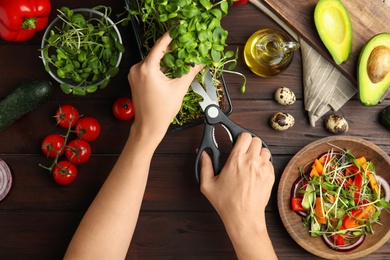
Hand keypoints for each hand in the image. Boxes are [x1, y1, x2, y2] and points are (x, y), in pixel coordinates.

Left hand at [128, 30, 201, 141]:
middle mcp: (137, 68)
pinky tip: (171, 66)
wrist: (149, 125)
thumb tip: (201, 61)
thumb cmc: (161, 110)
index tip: (179, 28)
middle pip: (157, 52)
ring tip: (181, 54)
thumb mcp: (179, 88)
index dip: (171, 35)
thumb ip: (190, 71)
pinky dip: (160, 65)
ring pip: (153, 59)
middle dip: (171, 47)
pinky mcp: (136, 78)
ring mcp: (135, 74)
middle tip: (185, 42)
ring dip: (166, 57)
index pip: (160, 45)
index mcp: (147, 68)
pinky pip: (149, 67)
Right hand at [199, 132, 275, 258]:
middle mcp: (251, 161)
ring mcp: (263, 168)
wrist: (244, 217)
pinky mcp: (271, 176)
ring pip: (264, 150)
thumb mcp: (208, 185)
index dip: (240, 138)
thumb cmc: (227, 203)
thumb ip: (204, 166)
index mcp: (236, 160)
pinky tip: (255, 172)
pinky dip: (264, 164)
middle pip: (256, 140)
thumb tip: (203, 153)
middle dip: (249, 144)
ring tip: (250, 163)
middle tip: (243, 153)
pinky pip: (269, 162)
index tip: (237, 143)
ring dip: (258, 153)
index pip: (244, 136)